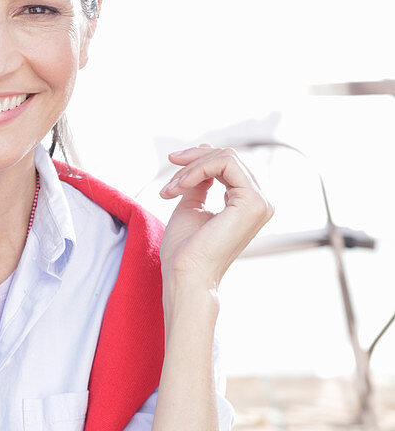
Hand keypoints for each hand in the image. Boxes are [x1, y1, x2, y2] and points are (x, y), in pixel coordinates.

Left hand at [158, 144, 274, 291]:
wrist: (186, 276)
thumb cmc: (185, 251)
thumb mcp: (192, 205)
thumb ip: (200, 181)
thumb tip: (203, 154)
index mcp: (248, 204)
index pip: (229, 165)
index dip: (200, 159)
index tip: (173, 164)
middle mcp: (261, 202)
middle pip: (229, 157)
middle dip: (193, 160)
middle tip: (169, 176)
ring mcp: (261, 202)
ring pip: (227, 157)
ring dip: (192, 167)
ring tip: (170, 188)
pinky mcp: (253, 201)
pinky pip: (225, 163)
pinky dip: (198, 169)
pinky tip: (179, 186)